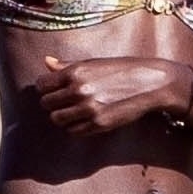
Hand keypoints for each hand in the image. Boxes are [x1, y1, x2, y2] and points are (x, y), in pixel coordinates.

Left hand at [37, 54, 191, 135]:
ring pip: (57, 120)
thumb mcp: (94, 62)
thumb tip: (46, 62)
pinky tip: (85, 118)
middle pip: (46, 104)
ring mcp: (88, 109)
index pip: (42, 85)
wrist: (150, 83)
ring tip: (73, 111)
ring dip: (62, 116)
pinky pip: (73, 131)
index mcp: (75, 72)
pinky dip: (75, 127)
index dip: (45, 88)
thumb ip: (67, 65)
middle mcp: (79, 90)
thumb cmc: (122, 69)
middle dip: (52, 103)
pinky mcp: (98, 124)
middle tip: (63, 101)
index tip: (53, 89)